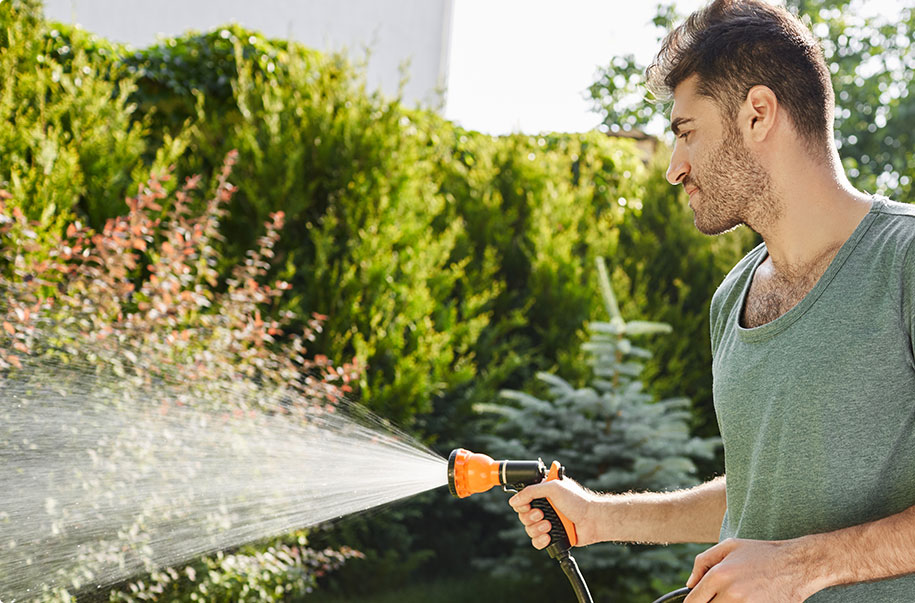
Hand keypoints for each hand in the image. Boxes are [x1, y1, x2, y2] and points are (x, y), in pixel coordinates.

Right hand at [508, 478, 598, 548]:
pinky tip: (549, 536)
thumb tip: (513, 501)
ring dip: (537, 528)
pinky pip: (536, 542)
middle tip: (541, 514)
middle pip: (522, 516)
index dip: (521, 503)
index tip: (528, 505)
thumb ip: (531, 491)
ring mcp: (547, 522)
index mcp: (542, 493)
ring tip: (549, 525)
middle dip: (530, 517)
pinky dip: (540, 540)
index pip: (522, 499)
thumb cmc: (577, 501)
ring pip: (528, 529)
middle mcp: (543, 508)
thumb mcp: (553, 488)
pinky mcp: (551, 536)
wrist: (592, 520)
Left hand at [684, 538, 818, 601]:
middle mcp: (731, 594)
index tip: (697, 602)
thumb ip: (703, 562)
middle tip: (717, 597)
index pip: (693, 601)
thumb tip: (689, 584)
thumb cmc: (761, 554)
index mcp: (719, 575)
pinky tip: (745, 601)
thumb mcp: (729, 546)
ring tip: (732, 598)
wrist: (797, 565)